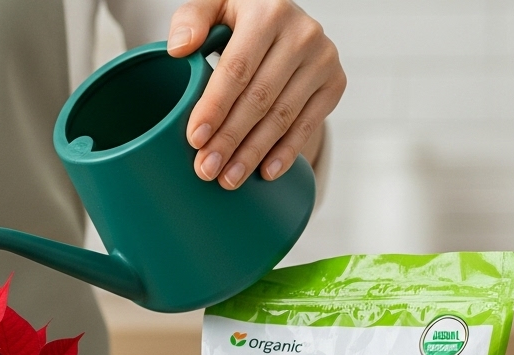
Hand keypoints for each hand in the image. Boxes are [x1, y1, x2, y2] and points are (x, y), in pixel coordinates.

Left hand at [166, 0, 345, 189]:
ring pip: (283, 116)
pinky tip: (265, 172)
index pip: (237, 68)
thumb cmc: (239, 16)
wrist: (283, 18)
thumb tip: (179, 48)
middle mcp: (302, 33)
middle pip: (260, 98)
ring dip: (254, 152)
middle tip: (206, 169)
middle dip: (230, 139)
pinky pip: (309, 123)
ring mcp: (323, 58)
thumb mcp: (214, 4)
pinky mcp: (335, 81)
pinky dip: (286, 151)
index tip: (195, 138)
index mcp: (268, 12)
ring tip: (228, 179)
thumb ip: (191, 18)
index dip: (215, 106)